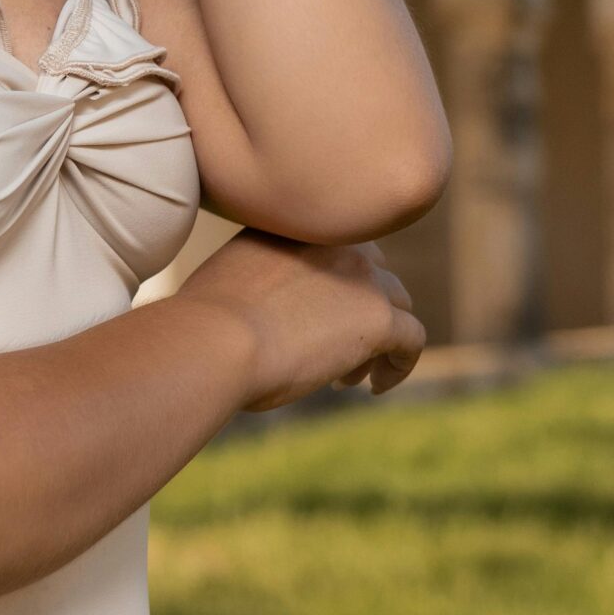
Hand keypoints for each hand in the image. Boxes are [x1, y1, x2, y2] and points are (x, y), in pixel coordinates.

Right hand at [175, 228, 424, 411]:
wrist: (216, 338)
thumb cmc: (202, 321)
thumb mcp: (225, 279)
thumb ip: (251, 281)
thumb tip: (248, 312)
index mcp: (294, 227)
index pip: (336, 246)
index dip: (333, 284)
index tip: (312, 317)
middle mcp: (334, 241)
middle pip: (373, 272)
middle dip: (359, 308)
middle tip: (332, 348)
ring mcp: (361, 277)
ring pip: (396, 303)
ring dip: (377, 338)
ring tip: (348, 376)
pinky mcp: (379, 318)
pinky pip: (411, 340)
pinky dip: (398, 365)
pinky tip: (374, 387)